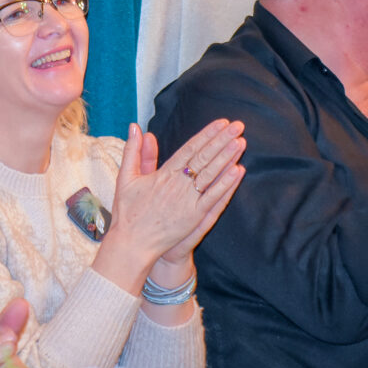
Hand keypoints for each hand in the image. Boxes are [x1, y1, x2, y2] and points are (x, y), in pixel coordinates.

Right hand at [107, 119, 244, 263]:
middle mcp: (178, 184)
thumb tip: (136, 128)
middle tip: (237, 126)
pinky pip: (213, 198)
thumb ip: (134, 151)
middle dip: (222, 140)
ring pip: (211, 174)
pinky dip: (225, 184)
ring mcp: (188, 200)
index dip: (206, 134)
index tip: (220, 124)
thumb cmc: (128, 212)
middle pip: (204, 157)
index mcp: (163, 173)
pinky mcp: (194, 217)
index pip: (190, 148)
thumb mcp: (126, 177)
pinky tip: (237, 171)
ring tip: (240, 141)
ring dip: (227, 157)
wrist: (132, 243)